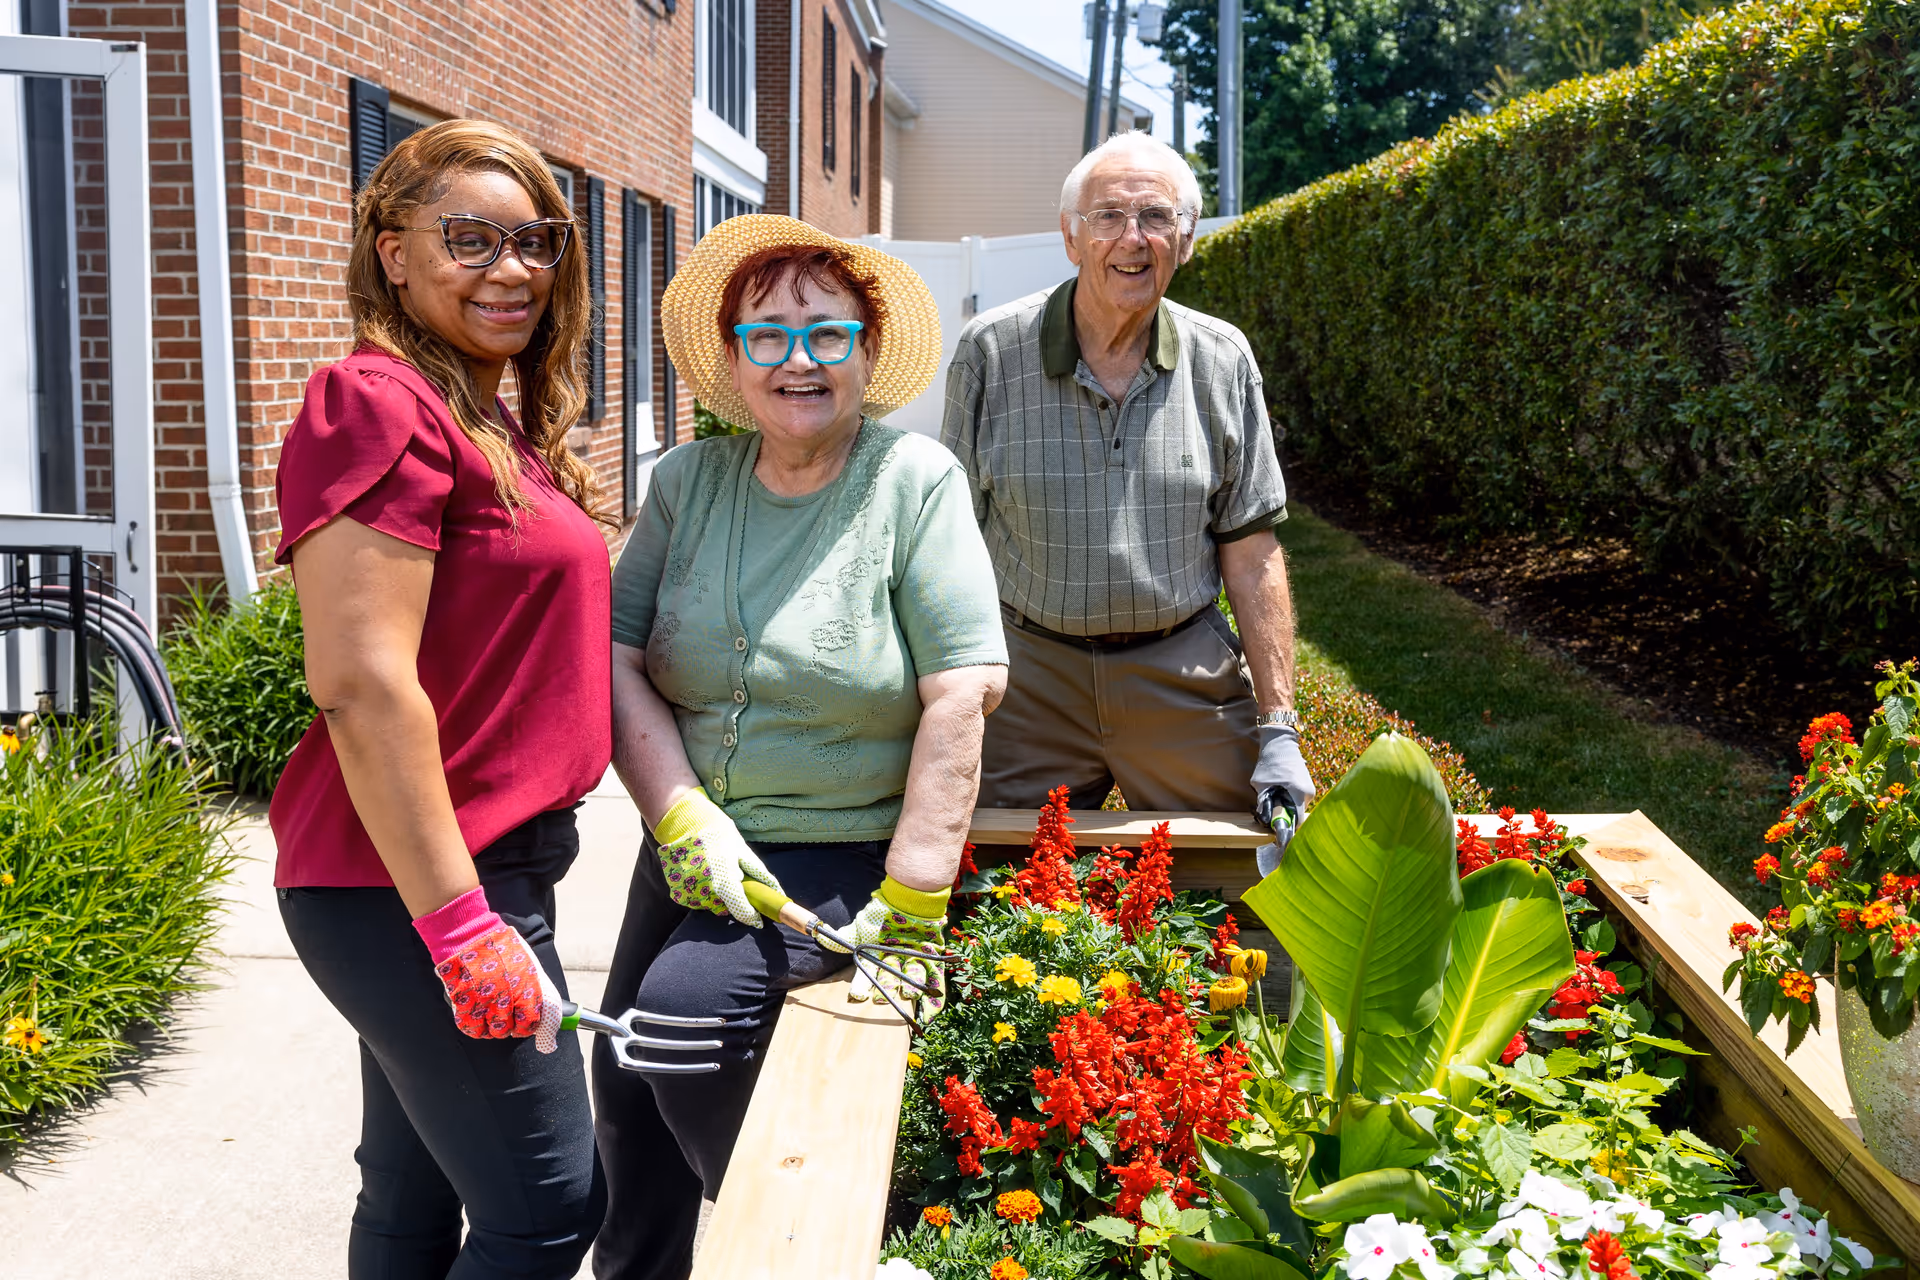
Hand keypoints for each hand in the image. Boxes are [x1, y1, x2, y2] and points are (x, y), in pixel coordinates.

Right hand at [413, 887, 563, 1052]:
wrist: (469, 935)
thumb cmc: (500, 947)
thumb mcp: (527, 962)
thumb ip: (535, 987)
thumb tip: (544, 1008)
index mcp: (526, 987)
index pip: (531, 1021)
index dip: (528, 1025)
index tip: (524, 1022)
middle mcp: (506, 999)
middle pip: (510, 1030)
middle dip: (510, 1027)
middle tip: (507, 1018)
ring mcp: (484, 1003)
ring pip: (492, 1032)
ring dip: (493, 1028)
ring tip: (491, 1015)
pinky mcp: (463, 1005)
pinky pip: (471, 1028)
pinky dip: (475, 1027)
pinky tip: (477, 1016)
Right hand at [654, 787, 782, 927]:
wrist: (685, 823)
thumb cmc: (718, 835)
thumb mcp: (743, 851)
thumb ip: (759, 875)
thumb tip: (777, 892)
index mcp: (723, 877)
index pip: (739, 908)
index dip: (751, 916)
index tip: (758, 919)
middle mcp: (704, 889)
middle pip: (725, 908)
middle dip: (733, 900)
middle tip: (733, 880)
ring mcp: (689, 892)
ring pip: (711, 905)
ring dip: (717, 896)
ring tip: (716, 872)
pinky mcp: (678, 893)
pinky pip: (697, 901)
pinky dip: (703, 894)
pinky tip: (704, 875)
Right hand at [827, 876, 950, 1023]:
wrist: (909, 897)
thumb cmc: (882, 912)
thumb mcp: (862, 925)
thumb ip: (845, 937)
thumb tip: (822, 938)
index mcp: (876, 957)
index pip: (867, 975)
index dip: (862, 986)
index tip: (858, 996)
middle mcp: (893, 961)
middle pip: (889, 980)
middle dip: (886, 989)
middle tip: (883, 998)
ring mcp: (913, 960)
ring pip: (910, 979)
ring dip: (909, 988)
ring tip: (908, 993)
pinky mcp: (932, 957)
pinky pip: (934, 978)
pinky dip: (934, 997)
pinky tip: (931, 1015)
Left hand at [1252, 722, 1315, 865]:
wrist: (1281, 742)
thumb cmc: (1270, 761)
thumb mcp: (1260, 783)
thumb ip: (1262, 802)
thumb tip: (1263, 820)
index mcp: (1299, 794)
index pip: (1298, 822)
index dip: (1289, 832)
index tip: (1280, 840)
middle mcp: (1309, 794)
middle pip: (1298, 817)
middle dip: (1285, 821)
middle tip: (1271, 823)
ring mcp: (1310, 790)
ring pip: (1298, 809)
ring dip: (1286, 811)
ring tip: (1273, 807)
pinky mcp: (1307, 786)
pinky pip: (1298, 802)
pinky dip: (1289, 804)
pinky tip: (1279, 799)